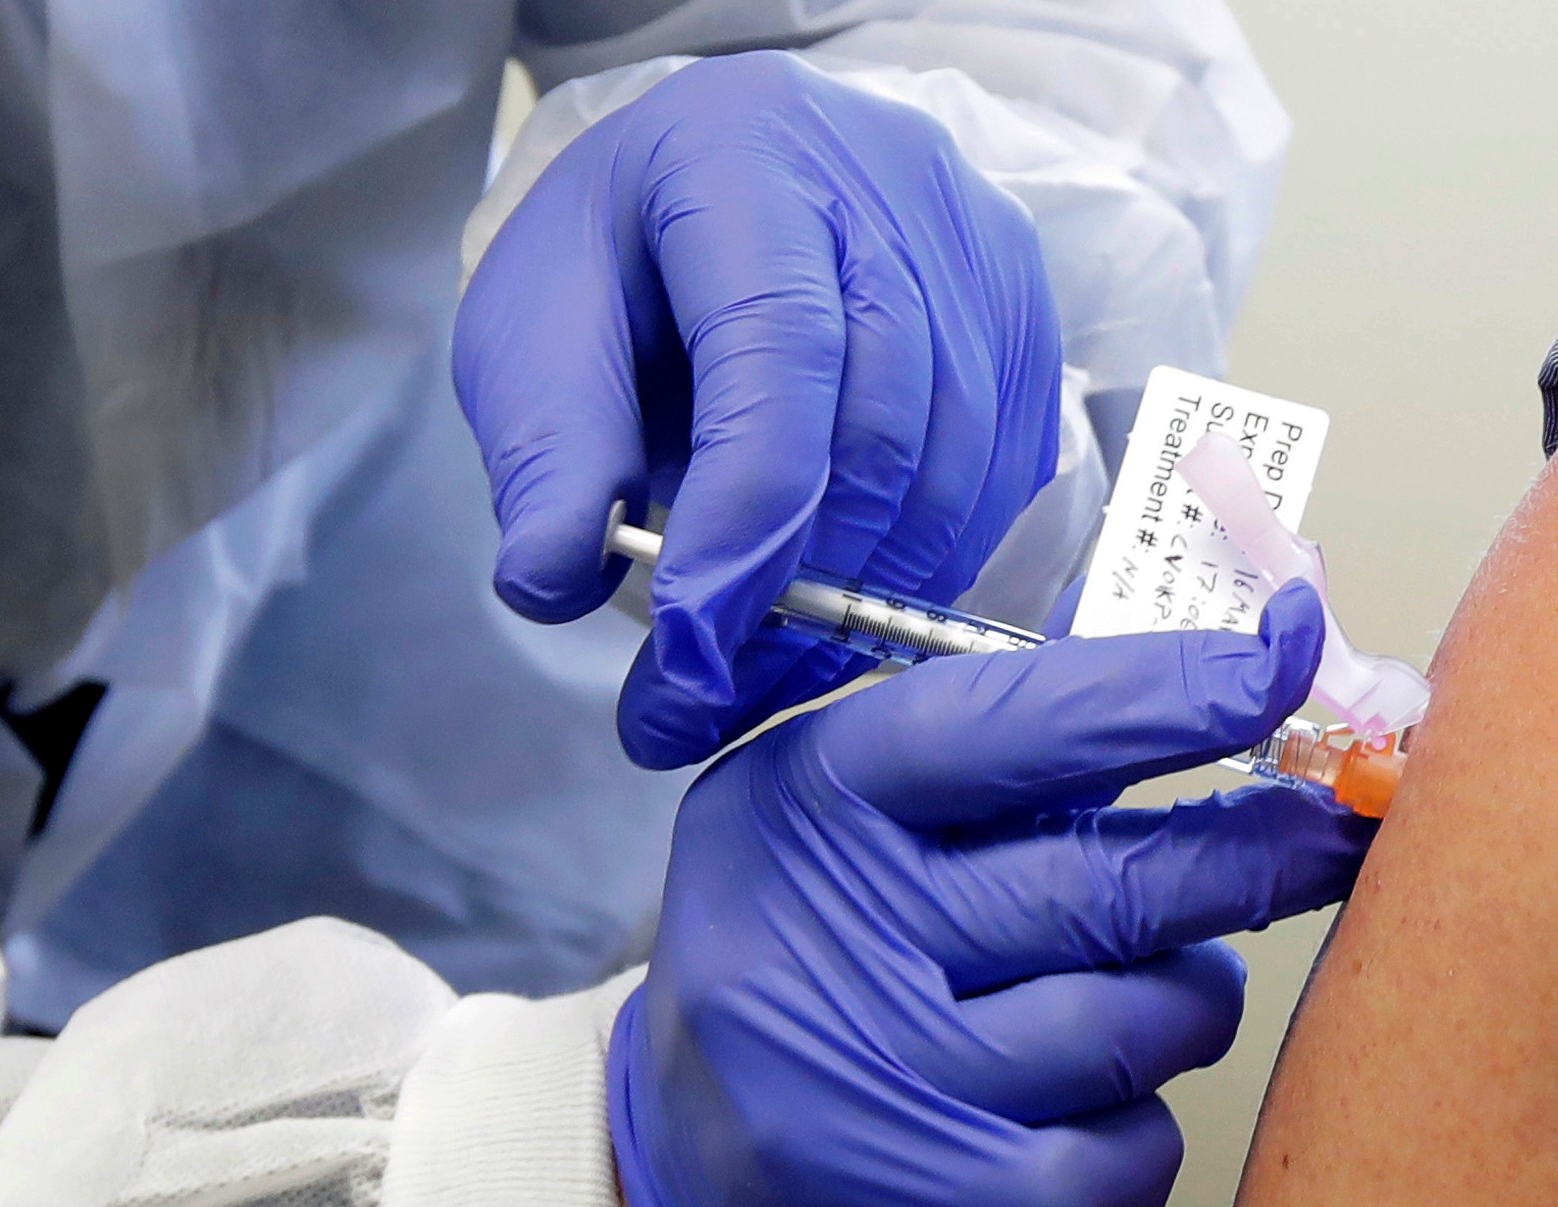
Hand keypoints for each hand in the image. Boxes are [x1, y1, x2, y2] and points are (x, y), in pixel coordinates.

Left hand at [454, 51, 1061, 769]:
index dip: (744, 516)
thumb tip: (552, 583)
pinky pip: (1000, 479)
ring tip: (758, 679)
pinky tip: (843, 614)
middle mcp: (892, 181)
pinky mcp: (1026, 316)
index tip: (687, 650)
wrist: (707, 200)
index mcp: (745, 152)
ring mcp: (979, 248)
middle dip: (798, 593)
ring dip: (864, 604)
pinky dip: (926, 570)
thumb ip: (545, 451)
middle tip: (702, 703)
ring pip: (956, 469)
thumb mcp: (531, 334)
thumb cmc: (612, 264)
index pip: (777, 349)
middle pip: (884, 424)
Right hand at [611, 584, 1373, 1206]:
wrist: (684, 1189)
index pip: (1018, 725)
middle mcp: (833, 933)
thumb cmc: (810, 967)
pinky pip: (1138, 1152)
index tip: (1282, 658)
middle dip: (1253, 859)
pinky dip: (1145, 1130)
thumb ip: (1006, 768)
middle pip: (1113, 884)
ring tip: (1146, 999)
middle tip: (1328, 838)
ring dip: (1187, 1004)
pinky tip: (1090, 1116)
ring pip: (1148, 1020)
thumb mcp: (847, 824)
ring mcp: (887, 1084)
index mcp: (811, 802)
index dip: (1171, 693)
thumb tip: (1228, 700)